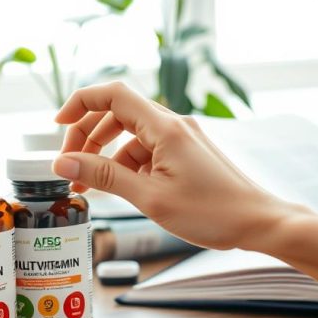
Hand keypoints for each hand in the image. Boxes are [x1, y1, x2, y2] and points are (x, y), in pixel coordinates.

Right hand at [52, 83, 309, 250]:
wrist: (260, 222)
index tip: (57, 125)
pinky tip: (120, 190)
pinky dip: (128, 165)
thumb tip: (64, 162)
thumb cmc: (213, 212)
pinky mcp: (187, 153)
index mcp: (164, 127)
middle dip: (87, 136)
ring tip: (88, 186)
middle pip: (117, 114)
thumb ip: (105, 177)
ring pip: (131, 135)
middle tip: (69, 166)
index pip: (112, 95)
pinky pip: (148, 150)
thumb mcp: (149, 198)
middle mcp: (173, 125)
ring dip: (106, 155)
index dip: (80, 103)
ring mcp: (182, 138)